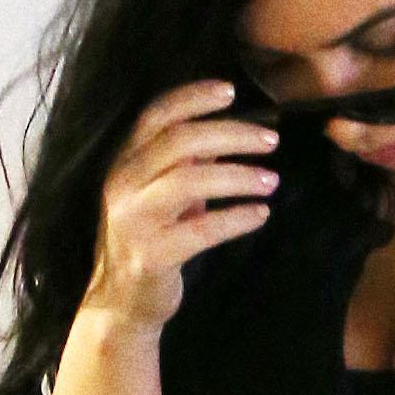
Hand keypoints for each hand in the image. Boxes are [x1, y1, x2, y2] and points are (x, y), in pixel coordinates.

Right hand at [87, 80, 279, 333]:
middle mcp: (121, 184)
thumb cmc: (151, 240)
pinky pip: (201, 230)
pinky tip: (260, 214)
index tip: (231, 91)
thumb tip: (229, 131)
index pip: (155, 115)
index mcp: (123, 162)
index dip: (192, 97)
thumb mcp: (163, 193)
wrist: (122, 303)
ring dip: (238, 176)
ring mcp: (133, 220)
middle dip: (230, 135)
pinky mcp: (151, 255)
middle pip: (179, 142)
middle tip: (271, 141)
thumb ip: (186, 163)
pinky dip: (236, 219)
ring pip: (188, 181)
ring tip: (272, 180)